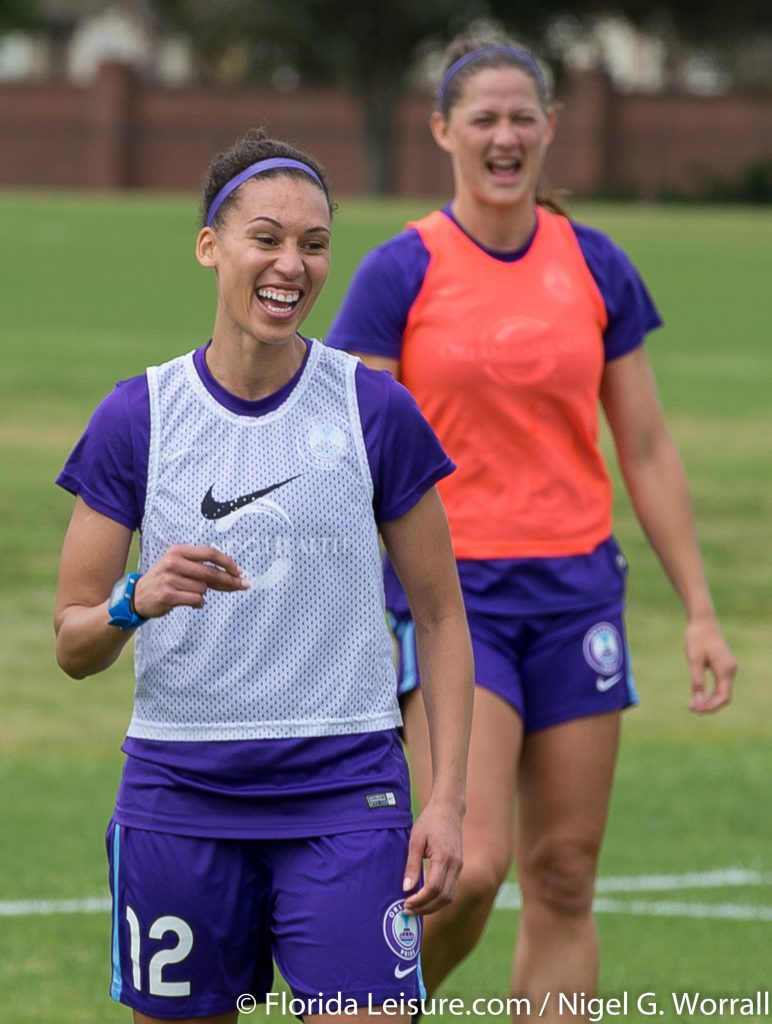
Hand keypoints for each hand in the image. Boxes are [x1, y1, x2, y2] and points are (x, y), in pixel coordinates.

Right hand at [132, 545, 248, 618]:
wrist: (138, 596)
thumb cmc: (165, 579)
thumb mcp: (179, 566)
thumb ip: (202, 568)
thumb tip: (233, 575)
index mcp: (178, 551)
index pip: (210, 553)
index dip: (228, 562)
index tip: (239, 571)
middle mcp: (173, 562)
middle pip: (210, 571)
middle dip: (229, 580)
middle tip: (242, 586)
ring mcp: (169, 578)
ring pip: (203, 588)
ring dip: (203, 593)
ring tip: (189, 593)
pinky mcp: (168, 595)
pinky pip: (196, 600)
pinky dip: (198, 603)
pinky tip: (189, 602)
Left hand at [402, 798, 462, 915]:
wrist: (448, 809)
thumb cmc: (430, 821)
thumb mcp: (415, 840)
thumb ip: (411, 865)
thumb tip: (406, 888)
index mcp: (444, 857)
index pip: (434, 888)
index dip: (420, 900)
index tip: (405, 903)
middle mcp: (455, 865)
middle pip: (443, 897)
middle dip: (425, 908)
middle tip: (407, 910)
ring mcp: (459, 867)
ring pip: (449, 896)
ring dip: (432, 906)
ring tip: (415, 907)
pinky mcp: (458, 867)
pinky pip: (451, 889)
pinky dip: (438, 899)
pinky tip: (425, 899)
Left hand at [685, 613, 736, 712]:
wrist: (702, 621)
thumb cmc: (697, 638)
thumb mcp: (694, 660)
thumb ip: (697, 680)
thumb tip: (698, 701)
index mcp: (726, 669)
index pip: (723, 697)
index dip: (710, 707)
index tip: (695, 709)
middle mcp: (730, 670)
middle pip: (724, 696)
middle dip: (709, 705)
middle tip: (691, 708)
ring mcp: (728, 668)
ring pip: (722, 692)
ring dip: (709, 700)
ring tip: (692, 705)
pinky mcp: (723, 666)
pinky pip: (720, 685)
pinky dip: (710, 692)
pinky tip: (698, 695)